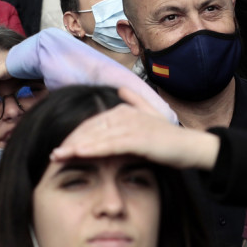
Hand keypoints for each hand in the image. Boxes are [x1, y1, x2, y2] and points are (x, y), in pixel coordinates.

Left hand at [50, 88, 219, 169]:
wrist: (192, 148)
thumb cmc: (170, 138)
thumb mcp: (152, 116)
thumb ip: (136, 101)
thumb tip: (121, 89)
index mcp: (125, 109)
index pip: (93, 123)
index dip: (76, 135)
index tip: (62, 147)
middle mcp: (126, 113)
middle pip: (90, 128)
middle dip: (70, 141)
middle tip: (53, 155)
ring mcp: (132, 125)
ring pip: (97, 136)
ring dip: (75, 146)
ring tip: (58, 157)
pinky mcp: (138, 138)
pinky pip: (110, 144)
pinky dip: (92, 149)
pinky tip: (79, 154)